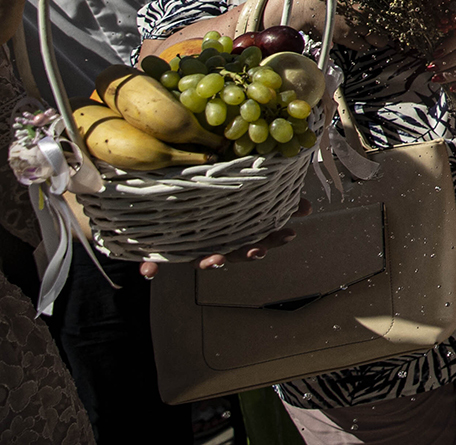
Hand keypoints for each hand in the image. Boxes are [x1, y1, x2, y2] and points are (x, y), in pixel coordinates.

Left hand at [141, 200, 308, 277]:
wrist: (154, 194)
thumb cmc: (200, 190)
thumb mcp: (236, 184)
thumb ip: (267, 191)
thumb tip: (306, 204)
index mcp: (234, 226)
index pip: (260, 233)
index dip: (274, 237)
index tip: (289, 233)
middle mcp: (215, 239)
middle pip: (237, 250)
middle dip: (249, 252)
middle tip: (259, 249)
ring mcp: (191, 245)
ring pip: (204, 259)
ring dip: (211, 262)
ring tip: (216, 259)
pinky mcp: (164, 247)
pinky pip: (157, 259)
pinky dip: (153, 265)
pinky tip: (150, 271)